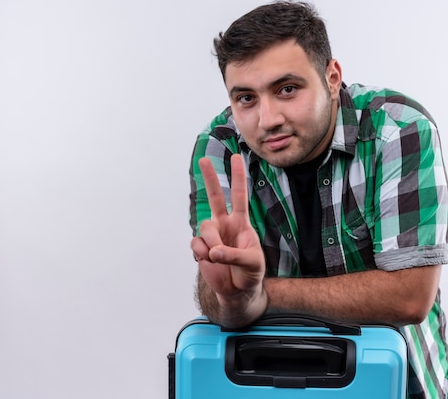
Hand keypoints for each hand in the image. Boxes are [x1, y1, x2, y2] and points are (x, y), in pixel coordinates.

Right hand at [190, 154, 265, 309]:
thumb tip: (212, 251)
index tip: (236, 156)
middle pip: (216, 196)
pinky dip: (202, 254)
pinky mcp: (200, 247)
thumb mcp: (251, 262)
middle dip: (210, 178)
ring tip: (217, 256)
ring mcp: (212, 235)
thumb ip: (233, 255)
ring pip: (204, 227)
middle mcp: (225, 223)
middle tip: (203, 160)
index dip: (238, 176)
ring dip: (211, 242)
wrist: (238, 290)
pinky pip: (196, 244)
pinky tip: (208, 260)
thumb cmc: (251, 272)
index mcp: (241, 222)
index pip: (240, 195)